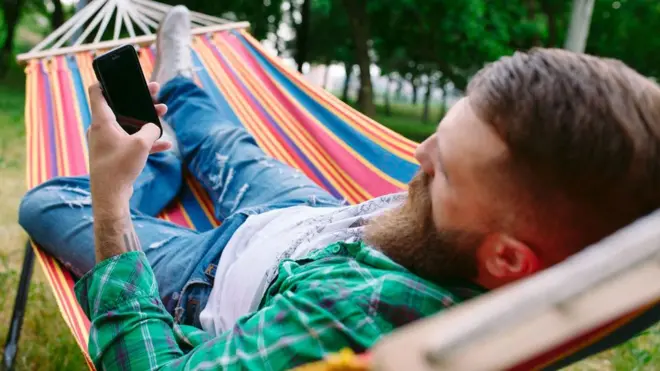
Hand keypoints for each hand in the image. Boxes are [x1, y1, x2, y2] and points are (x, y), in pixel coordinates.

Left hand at [87, 82, 168, 216]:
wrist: (111, 195)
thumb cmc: (120, 167)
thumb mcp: (142, 144)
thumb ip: (150, 129)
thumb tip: (153, 127)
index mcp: (102, 121)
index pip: (97, 92)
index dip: (107, 81)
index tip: (119, 76)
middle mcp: (102, 129)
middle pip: (120, 106)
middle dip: (140, 100)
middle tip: (155, 90)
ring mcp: (108, 142)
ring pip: (129, 124)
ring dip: (146, 119)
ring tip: (164, 113)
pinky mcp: (115, 154)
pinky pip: (132, 141)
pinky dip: (146, 141)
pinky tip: (166, 144)